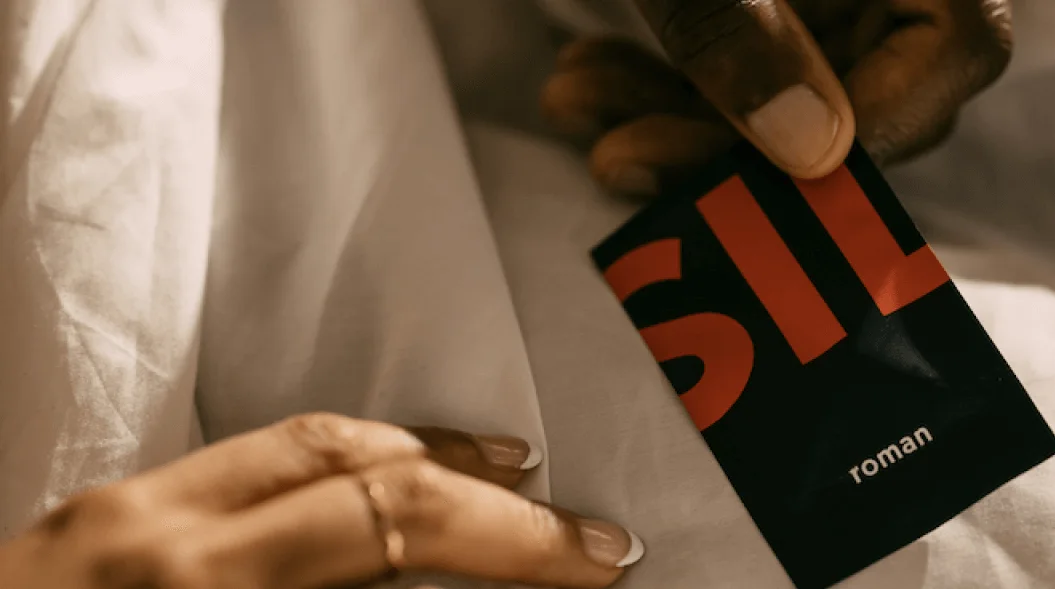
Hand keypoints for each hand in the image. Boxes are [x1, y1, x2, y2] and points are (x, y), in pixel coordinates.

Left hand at [0, 413, 641, 588]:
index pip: (392, 530)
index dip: (516, 551)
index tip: (597, 570)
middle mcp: (156, 538)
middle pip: (371, 476)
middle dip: (500, 510)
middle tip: (587, 539)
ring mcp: (122, 513)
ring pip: (314, 442)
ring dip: (431, 457)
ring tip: (513, 474)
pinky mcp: (102, 511)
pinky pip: (256, 456)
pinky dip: (350, 456)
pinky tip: (391, 469)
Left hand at [541, 0, 1010, 196]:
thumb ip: (733, 28)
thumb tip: (815, 150)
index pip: (957, 43)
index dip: (874, 128)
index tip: (771, 174)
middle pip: (853, 88)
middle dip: (727, 140)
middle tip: (621, 155)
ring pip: (780, 93)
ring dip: (672, 117)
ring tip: (576, 104)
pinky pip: (737, 61)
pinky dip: (660, 82)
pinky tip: (584, 78)